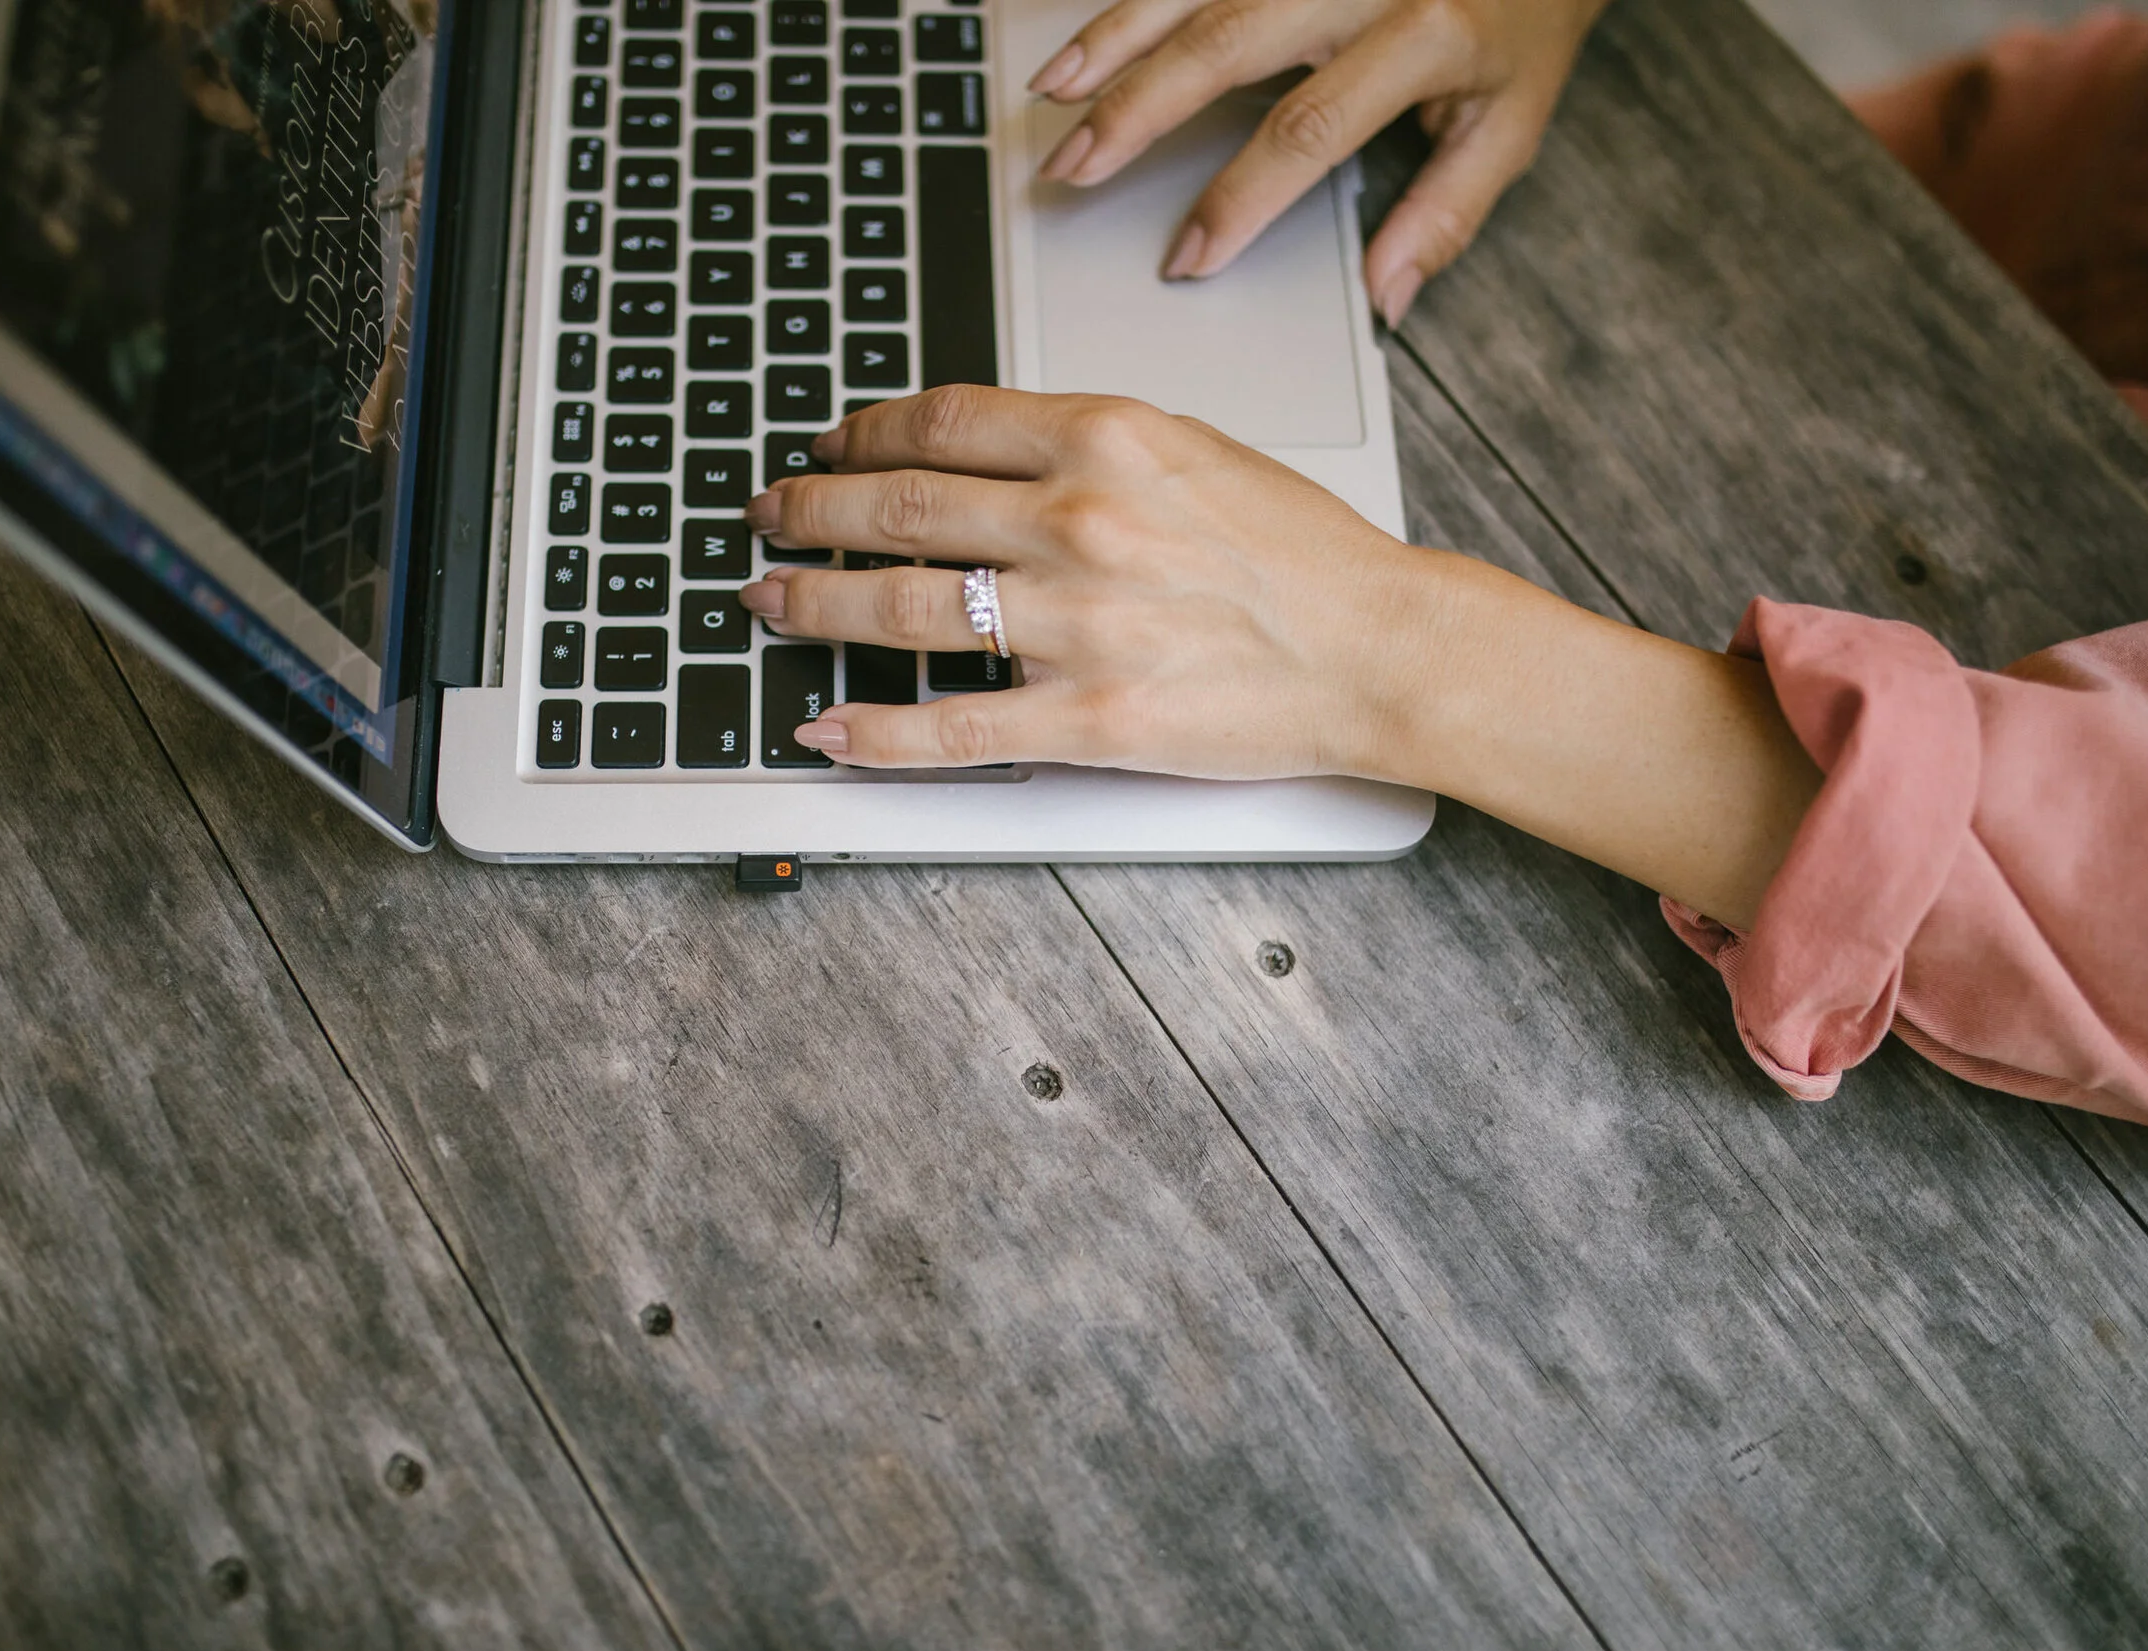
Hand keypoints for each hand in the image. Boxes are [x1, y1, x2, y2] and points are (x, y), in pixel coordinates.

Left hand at [739, 384, 1450, 780]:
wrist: (1380, 647)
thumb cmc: (1303, 555)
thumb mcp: (1194, 450)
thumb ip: (1088, 443)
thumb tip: (989, 446)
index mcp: (1105, 437)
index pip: (941, 422)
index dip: (860, 433)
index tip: (828, 445)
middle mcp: (1079, 520)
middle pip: (897, 507)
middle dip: (808, 510)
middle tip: (767, 515)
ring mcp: (1077, 623)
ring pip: (901, 610)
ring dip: (811, 606)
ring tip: (768, 604)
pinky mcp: (1088, 718)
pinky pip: (952, 726)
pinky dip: (872, 731)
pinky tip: (824, 728)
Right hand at [1027, 0, 1609, 322]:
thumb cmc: (1525, 25)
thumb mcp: (1511, 124)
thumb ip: (1444, 214)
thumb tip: (1385, 297)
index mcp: (1424, 34)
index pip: (1308, 127)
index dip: (1240, 197)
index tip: (1189, 257)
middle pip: (1228, 42)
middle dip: (1138, 109)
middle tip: (1076, 170)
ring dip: (1113, 37)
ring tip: (1054, 94)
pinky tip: (1077, 30)